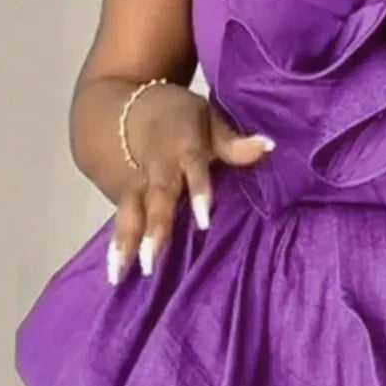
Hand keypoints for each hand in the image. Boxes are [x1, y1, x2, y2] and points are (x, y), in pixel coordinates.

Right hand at [107, 84, 273, 284]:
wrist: (126, 111)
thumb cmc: (180, 119)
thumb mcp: (209, 120)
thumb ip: (234, 142)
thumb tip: (269, 145)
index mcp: (184, 147)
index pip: (193, 169)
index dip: (198, 192)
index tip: (204, 220)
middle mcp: (158, 169)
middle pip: (157, 199)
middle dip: (155, 229)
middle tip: (151, 260)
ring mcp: (136, 184)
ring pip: (130, 213)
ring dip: (125, 242)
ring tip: (120, 273)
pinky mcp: (123, 197)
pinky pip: (122, 222)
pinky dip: (118, 246)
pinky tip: (116, 273)